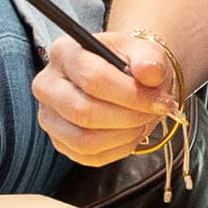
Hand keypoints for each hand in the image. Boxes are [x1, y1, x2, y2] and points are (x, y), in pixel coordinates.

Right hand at [31, 33, 176, 166]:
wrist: (122, 77)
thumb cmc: (129, 63)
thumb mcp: (143, 51)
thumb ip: (149, 59)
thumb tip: (150, 72)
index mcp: (64, 52)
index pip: (93, 78)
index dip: (131, 94)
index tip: (160, 101)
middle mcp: (47, 84)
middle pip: (84, 112)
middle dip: (128, 117)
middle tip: (154, 112)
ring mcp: (49, 116)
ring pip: (83, 140)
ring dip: (123, 136)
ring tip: (143, 122)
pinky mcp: (59, 141)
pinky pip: (87, 156)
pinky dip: (117, 149)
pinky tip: (131, 133)